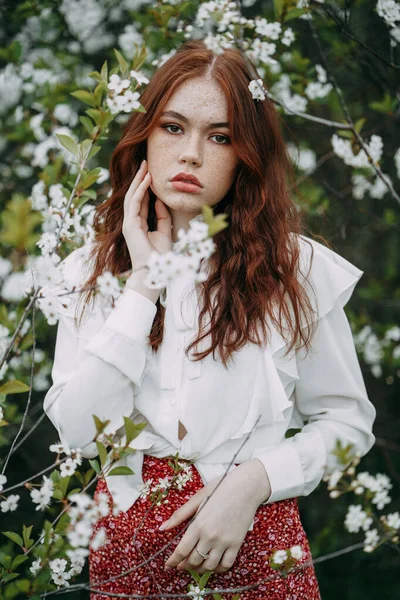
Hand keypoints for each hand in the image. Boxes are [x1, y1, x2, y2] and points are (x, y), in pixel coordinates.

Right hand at [122, 159, 171, 270]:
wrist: (154, 272)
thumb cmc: (159, 256)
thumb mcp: (164, 232)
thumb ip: (162, 217)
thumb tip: (161, 201)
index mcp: (138, 224)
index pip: (141, 201)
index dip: (145, 187)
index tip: (151, 173)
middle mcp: (131, 222)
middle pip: (134, 195)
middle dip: (139, 179)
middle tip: (146, 163)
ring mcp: (128, 223)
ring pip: (132, 196)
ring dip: (138, 180)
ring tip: (145, 167)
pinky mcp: (130, 225)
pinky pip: (134, 203)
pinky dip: (140, 190)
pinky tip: (147, 180)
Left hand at [162, 460, 270, 574]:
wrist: (246, 487)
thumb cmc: (220, 488)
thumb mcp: (198, 498)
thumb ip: (180, 515)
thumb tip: (162, 528)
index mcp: (198, 524)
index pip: (182, 550)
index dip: (173, 561)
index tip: (168, 566)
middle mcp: (210, 536)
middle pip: (193, 560)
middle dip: (184, 565)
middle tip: (181, 565)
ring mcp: (225, 542)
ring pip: (209, 566)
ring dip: (199, 569)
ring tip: (195, 566)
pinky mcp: (237, 544)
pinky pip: (226, 565)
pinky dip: (217, 569)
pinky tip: (213, 565)